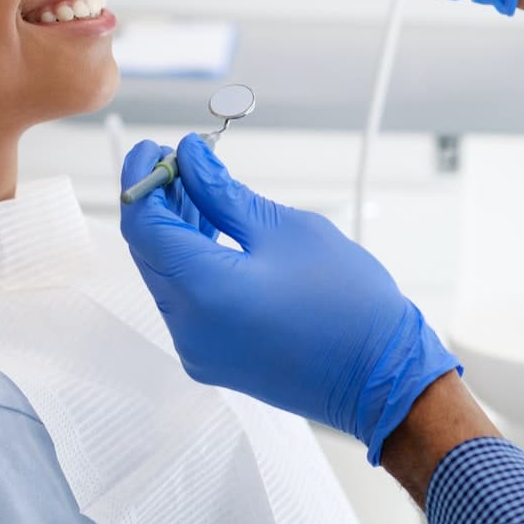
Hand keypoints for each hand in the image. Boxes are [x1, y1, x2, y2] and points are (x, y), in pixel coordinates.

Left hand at [118, 134, 460, 463]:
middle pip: (149, 251)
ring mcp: (197, 348)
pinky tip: (210, 230)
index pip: (144, 225)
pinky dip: (189, 262)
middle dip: (157, 202)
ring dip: (174, 231)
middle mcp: (188, 327)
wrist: (381, 376)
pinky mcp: (211, 357)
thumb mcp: (286, 229)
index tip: (154, 148)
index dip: (142, 179)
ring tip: (198, 188)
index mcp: (204, 290)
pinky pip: (184, 301)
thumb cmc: (349, 304)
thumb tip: (191, 157)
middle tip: (180, 161)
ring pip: (164, 275)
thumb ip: (224, 192)